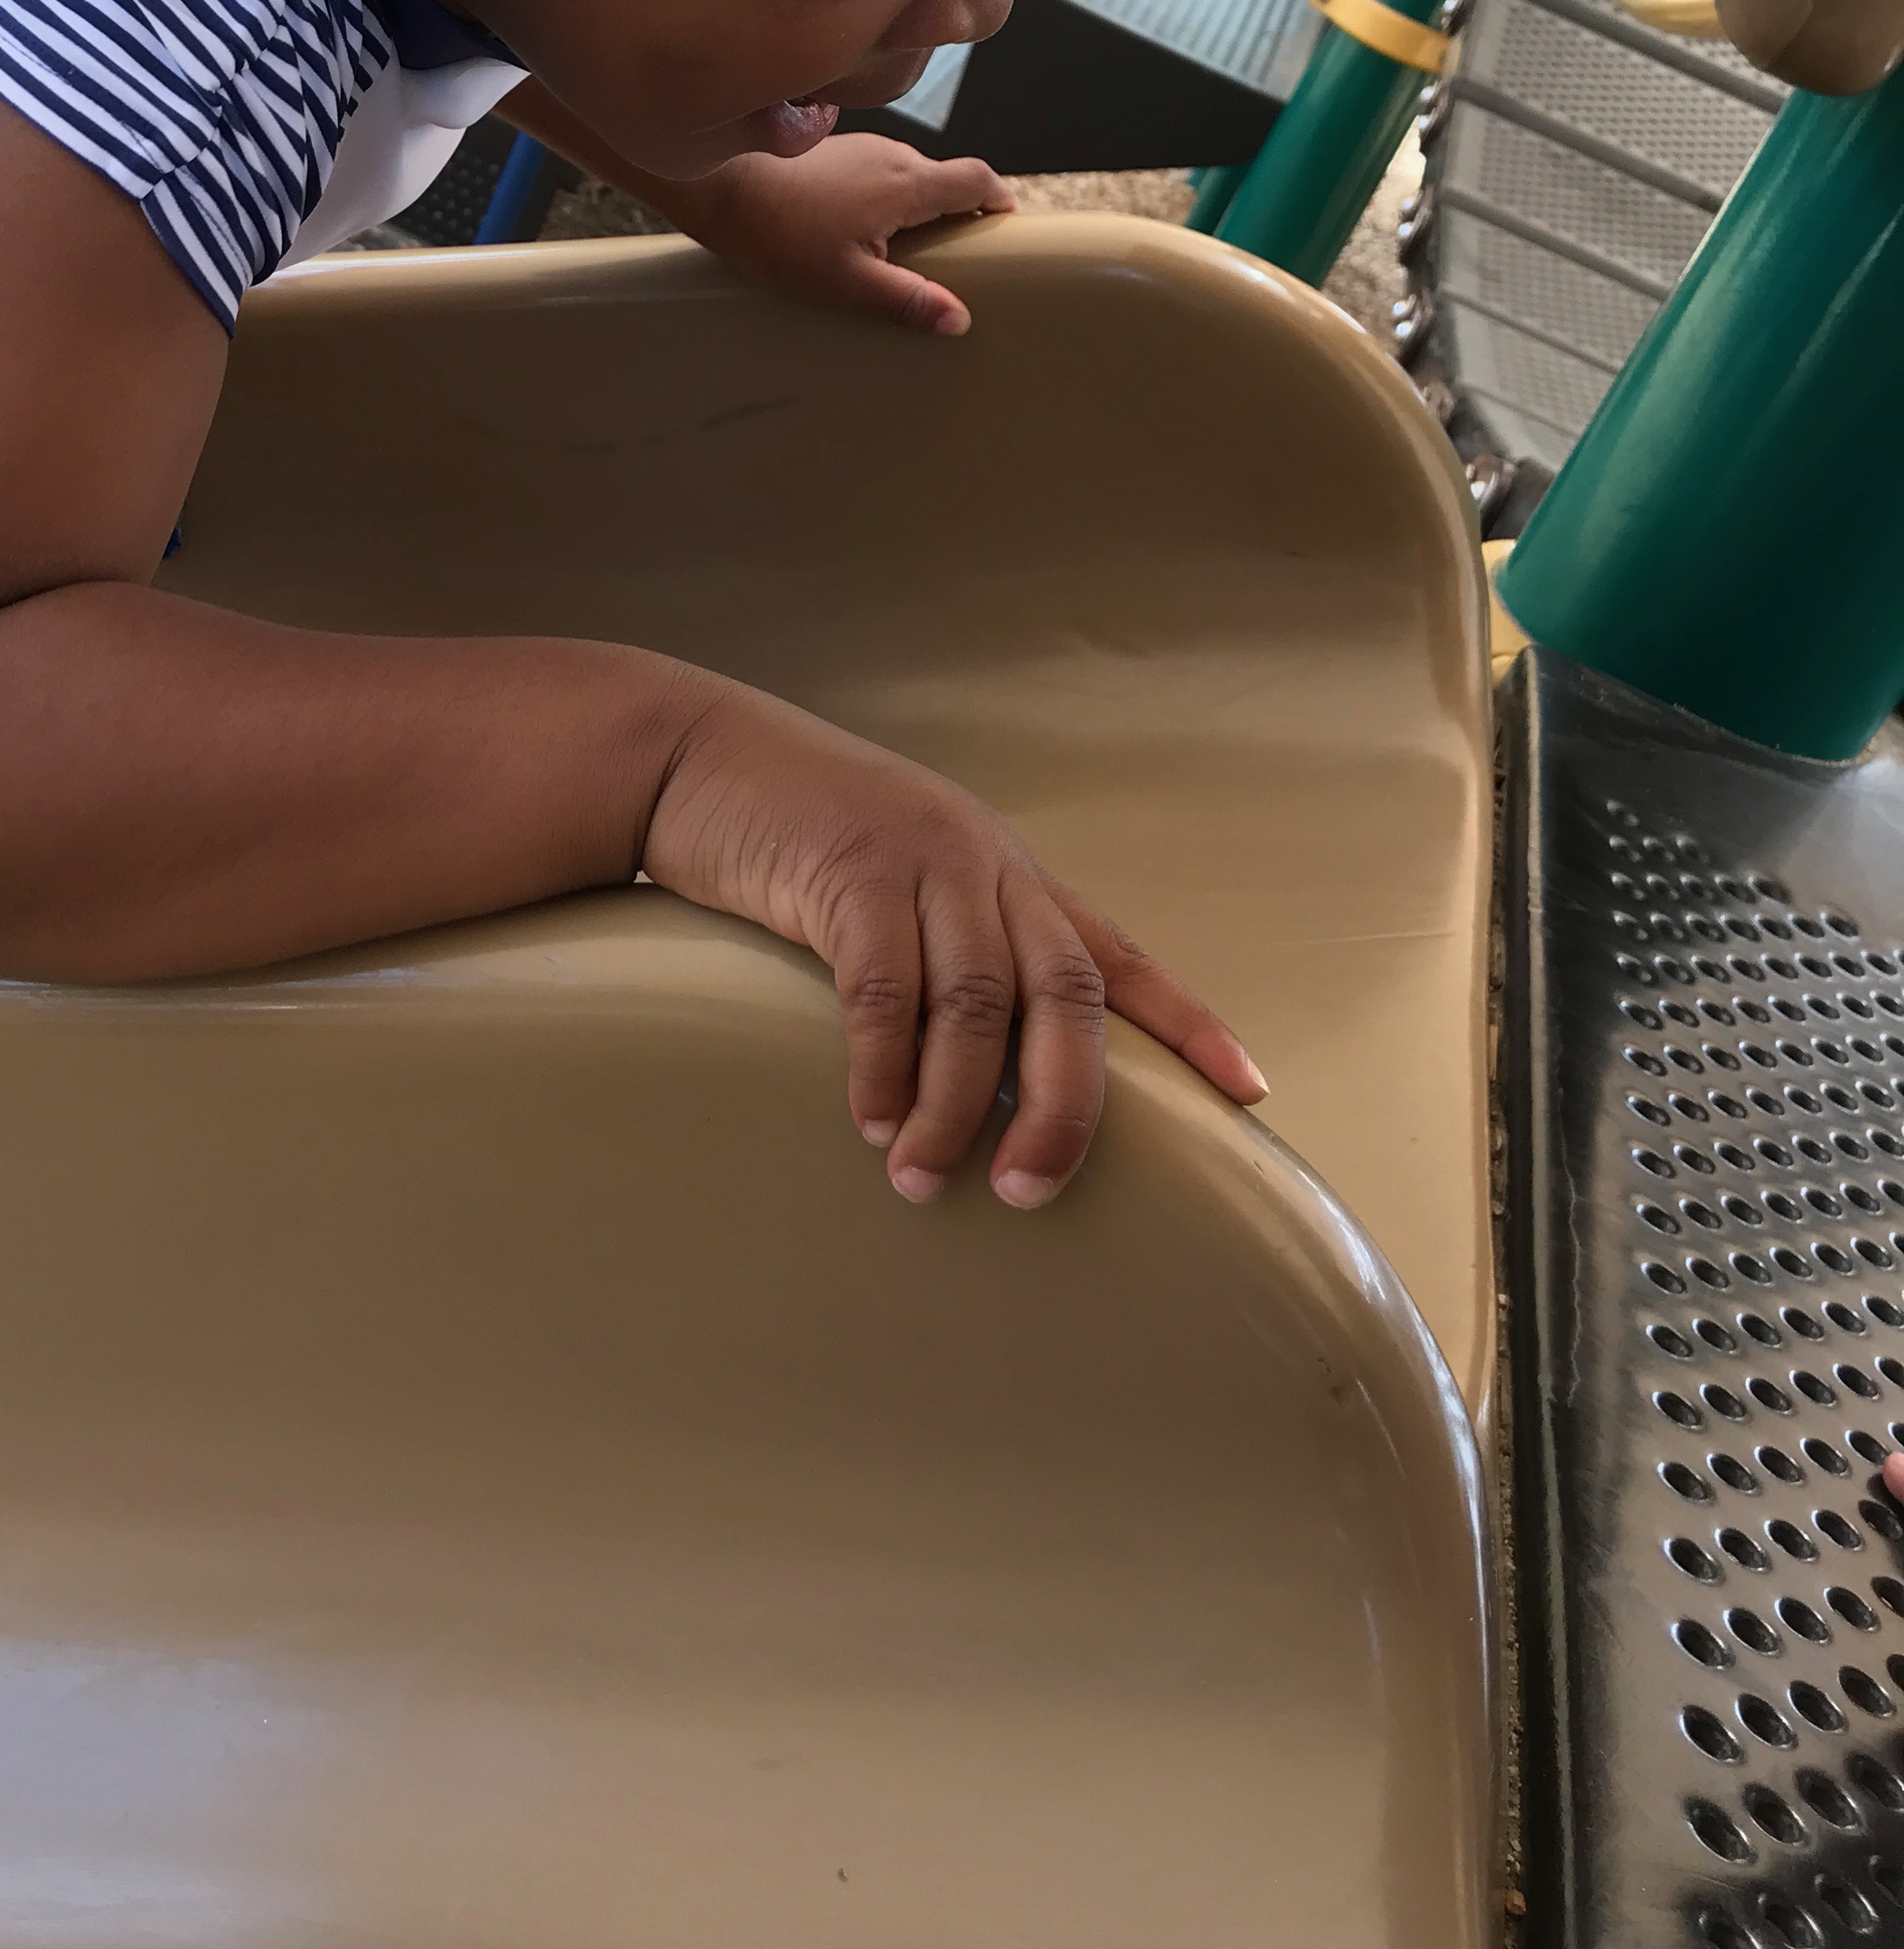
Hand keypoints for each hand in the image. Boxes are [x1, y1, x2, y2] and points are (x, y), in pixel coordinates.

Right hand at [643, 682, 1264, 1205]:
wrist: (700, 757)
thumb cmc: (800, 838)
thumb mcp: (901, 885)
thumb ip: (949, 957)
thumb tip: (980, 1086)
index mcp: (1011, 878)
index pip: (1122, 960)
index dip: (1188, 1027)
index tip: (1248, 1093)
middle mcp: (987, 867)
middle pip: (1065, 996)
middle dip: (1064, 1105)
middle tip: (1031, 1191)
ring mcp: (924, 862)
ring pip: (978, 1003)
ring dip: (957, 1106)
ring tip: (924, 1178)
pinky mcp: (850, 870)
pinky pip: (884, 987)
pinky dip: (884, 1066)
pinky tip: (872, 1120)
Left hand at [676, 133, 1014, 335]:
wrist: (719, 188)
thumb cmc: (779, 234)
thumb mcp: (846, 281)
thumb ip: (906, 300)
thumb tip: (959, 320)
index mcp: (907, 182)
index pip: (978, 179)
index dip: (998, 203)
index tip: (1003, 232)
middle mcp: (893, 155)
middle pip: (947, 179)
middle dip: (958, 215)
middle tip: (952, 261)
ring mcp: (863, 149)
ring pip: (911, 176)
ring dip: (918, 209)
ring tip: (901, 255)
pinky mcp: (836, 151)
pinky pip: (880, 174)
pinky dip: (886, 200)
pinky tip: (858, 235)